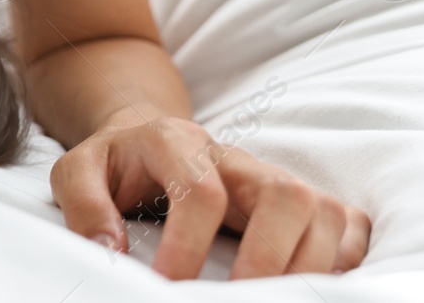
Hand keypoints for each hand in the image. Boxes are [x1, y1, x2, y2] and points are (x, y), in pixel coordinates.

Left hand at [51, 115, 370, 279]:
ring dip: (309, 263)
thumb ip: (83, 205)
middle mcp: (235, 158)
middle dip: (270, 256)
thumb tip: (111, 253)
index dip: (190, 244)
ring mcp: (270, 177)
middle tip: (239, 297)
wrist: (143, 137)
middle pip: (284, 193)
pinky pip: (347, 221)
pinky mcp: (298, 198)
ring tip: (272, 299)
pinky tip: (311, 285)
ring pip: (321, 208)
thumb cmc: (114, 162)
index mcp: (177, 144)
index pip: (201, 190)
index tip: (170, 286)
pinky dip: (344, 257)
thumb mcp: (76, 171)